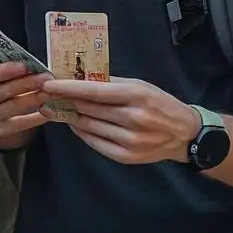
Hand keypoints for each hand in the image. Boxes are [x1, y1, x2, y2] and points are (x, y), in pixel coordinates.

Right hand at [0, 62, 48, 146]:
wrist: (2, 118)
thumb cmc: (9, 90)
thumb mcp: (9, 78)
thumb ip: (19, 71)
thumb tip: (38, 66)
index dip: (5, 70)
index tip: (25, 66)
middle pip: (2, 91)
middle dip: (26, 83)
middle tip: (45, 78)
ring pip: (11, 106)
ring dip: (32, 99)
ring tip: (49, 93)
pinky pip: (18, 124)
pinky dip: (34, 118)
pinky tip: (48, 112)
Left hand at [53, 76, 198, 165]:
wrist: (184, 134)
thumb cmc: (160, 105)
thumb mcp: (142, 86)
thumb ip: (113, 83)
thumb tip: (81, 77)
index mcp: (137, 95)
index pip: (94, 91)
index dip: (68, 88)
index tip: (48, 85)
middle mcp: (132, 118)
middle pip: (88, 109)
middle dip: (65, 101)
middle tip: (47, 96)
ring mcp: (129, 139)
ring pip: (88, 126)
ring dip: (70, 117)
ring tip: (57, 109)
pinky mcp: (125, 156)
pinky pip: (95, 142)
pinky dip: (82, 132)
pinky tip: (75, 125)